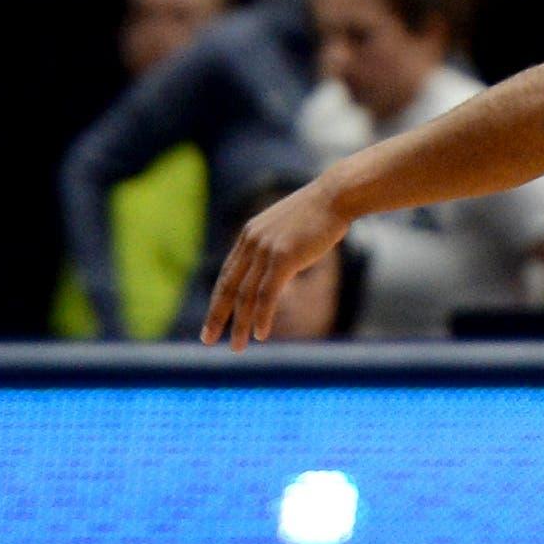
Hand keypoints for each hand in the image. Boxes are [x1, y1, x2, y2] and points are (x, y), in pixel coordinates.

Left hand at [201, 180, 353, 347]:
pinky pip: (267, 295)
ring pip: (246, 296)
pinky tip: (259, 334)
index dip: (219, 299)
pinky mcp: (283, 258)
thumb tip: (277, 264)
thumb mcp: (288, 229)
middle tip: (207, 339)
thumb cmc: (318, 213)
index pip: (227, 274)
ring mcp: (266, 250)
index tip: (213, 319)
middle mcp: (251, 242)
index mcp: (249, 235)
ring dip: (240, 324)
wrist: (336, 196)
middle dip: (216, 316)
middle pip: (228, 287)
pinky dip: (261, 317)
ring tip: (237, 347)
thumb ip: (276, 247)